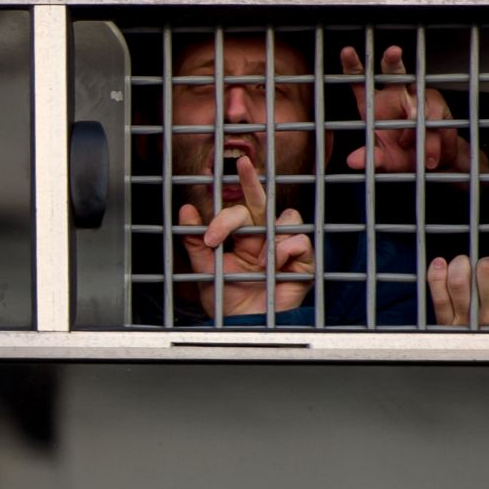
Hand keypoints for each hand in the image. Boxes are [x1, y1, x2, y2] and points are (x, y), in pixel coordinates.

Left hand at [180, 156, 315, 317]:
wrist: (243, 325)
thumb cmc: (228, 300)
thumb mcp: (206, 270)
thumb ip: (196, 241)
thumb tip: (185, 211)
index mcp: (243, 237)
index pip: (239, 208)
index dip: (230, 200)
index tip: (214, 207)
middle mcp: (265, 237)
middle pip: (263, 201)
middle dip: (253, 180)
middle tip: (243, 163)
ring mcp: (285, 247)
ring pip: (287, 217)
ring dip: (269, 235)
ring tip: (259, 260)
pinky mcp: (303, 261)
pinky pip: (299, 240)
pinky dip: (285, 250)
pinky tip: (274, 266)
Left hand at [340, 45, 487, 174]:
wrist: (431, 165)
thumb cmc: (400, 155)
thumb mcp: (383, 160)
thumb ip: (370, 158)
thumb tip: (353, 161)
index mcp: (374, 104)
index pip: (360, 80)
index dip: (353, 65)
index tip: (346, 51)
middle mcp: (396, 95)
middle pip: (394, 72)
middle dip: (393, 61)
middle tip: (393, 52)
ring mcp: (419, 97)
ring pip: (420, 102)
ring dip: (418, 128)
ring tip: (413, 150)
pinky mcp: (437, 105)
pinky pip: (435, 117)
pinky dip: (432, 139)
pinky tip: (429, 155)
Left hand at [428, 255, 488, 326]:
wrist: (486, 367)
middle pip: (486, 272)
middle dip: (487, 261)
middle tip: (486, 266)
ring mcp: (464, 320)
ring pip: (459, 282)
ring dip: (461, 264)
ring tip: (463, 263)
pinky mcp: (445, 323)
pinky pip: (438, 296)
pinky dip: (435, 276)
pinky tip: (439, 264)